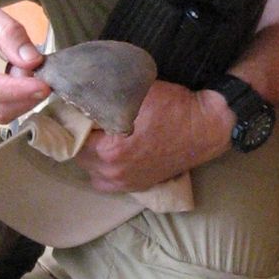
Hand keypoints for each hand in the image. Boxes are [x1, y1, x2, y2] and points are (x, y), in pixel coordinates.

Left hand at [75, 81, 233, 193]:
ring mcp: (127, 183)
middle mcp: (114, 174)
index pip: (72, 138)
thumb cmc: (173, 107)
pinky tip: (111, 150)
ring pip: (91, 169)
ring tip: (98, 133)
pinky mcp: (139, 185)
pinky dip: (103, 167)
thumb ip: (102, 97)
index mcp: (110, 152)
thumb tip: (77, 92)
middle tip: (86, 117)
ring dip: (90, 152)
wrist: (207, 126)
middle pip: (79, 155)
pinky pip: (107, 180)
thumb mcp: (135, 93)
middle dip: (79, 136)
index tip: (74, 107)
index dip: (71, 120)